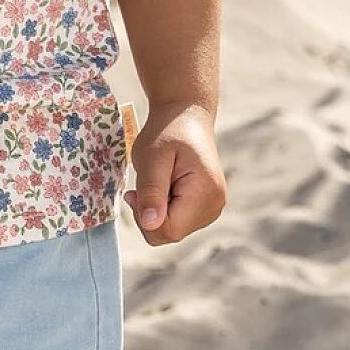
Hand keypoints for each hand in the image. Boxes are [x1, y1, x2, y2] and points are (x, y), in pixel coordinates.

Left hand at [123, 101, 227, 245]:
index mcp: (205, 194)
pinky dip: (164, 209)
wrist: (186, 116)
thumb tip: (151, 225)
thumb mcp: (152, 158)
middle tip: (141, 187)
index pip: (169, 231)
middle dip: (149, 215)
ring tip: (155, 182)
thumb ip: (152, 191)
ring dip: (156, 211)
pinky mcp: (206, 207)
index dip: (145, 218)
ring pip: (173, 230)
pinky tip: (164, 186)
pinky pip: (178, 222)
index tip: (134, 193)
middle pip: (171, 234)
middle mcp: (215, 206)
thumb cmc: (167, 132)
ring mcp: (213, 208)